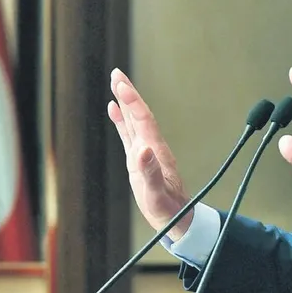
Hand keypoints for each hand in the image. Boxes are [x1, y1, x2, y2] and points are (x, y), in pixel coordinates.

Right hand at [107, 68, 191, 237]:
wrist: (177, 218)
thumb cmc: (168, 210)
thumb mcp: (157, 196)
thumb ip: (150, 174)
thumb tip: (143, 150)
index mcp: (156, 151)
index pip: (143, 120)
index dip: (132, 102)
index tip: (121, 85)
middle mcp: (151, 146)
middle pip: (139, 113)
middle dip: (128, 93)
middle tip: (116, 73)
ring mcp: (145, 151)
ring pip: (133, 120)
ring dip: (125, 101)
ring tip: (115, 82)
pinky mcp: (139, 159)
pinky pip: (128, 134)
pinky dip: (121, 119)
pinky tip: (113, 108)